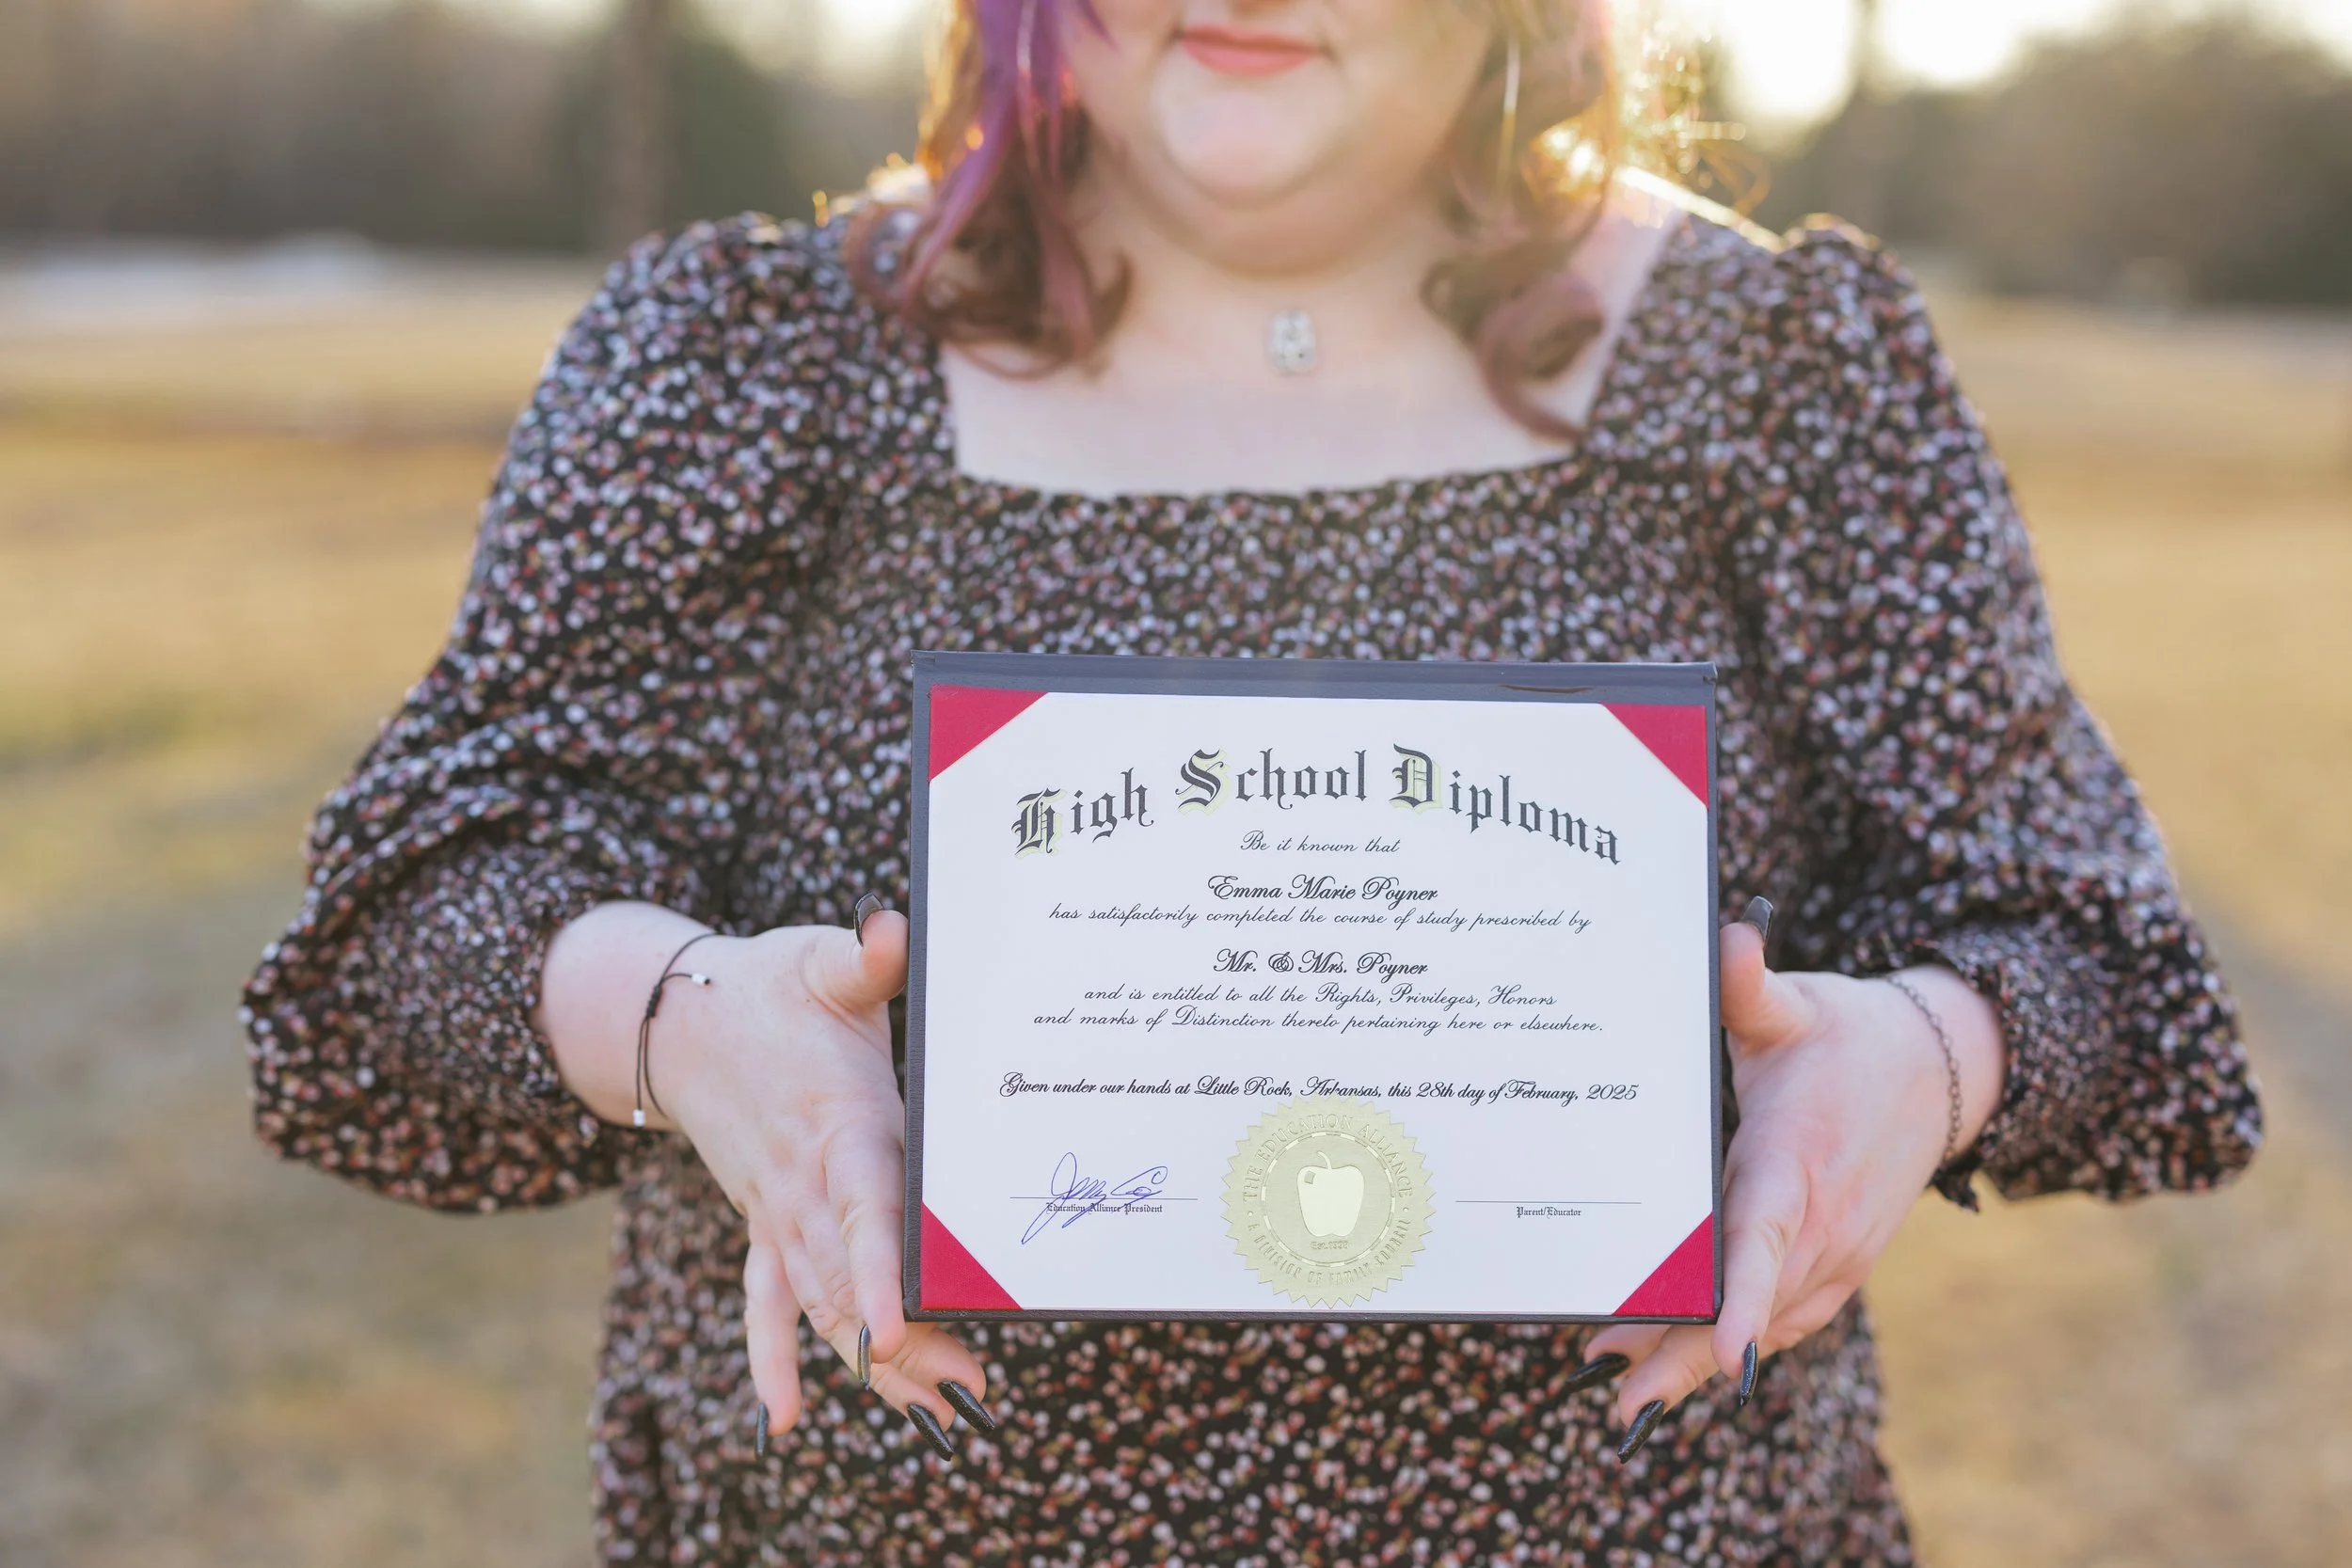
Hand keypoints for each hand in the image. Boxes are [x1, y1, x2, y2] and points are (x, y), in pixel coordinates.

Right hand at [656, 913, 990, 1456]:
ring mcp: (777, 1210)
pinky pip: (766, 1302)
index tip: (898, 1326)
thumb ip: (863, 955)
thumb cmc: (769, 985)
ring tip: (938, 1413)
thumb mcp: (817, 958)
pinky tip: (789, 1420)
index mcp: (835, 1121)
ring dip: (873, 1362)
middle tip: (966, 1390)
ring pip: (819, 1302)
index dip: (877, 1267)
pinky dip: (774, 1359)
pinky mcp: (764, 1223)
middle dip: (905, 1340)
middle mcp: (802, 1181)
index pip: (861, 1204)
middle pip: (850, 1275)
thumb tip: (892, 931)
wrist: (676, 1019)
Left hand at [1582, 916, 2002, 1452]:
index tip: (1723, 1351)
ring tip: (1622, 1403)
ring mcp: (1835, 1255)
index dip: (1742, 1296)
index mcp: (1799, 1159)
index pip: (1765, 1235)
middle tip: (1615, 1404)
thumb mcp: (1800, 1002)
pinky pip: (1780, 1323)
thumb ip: (1751, 982)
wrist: (1938, 1072)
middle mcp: (1823, 1223)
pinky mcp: (1836, 1269)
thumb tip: (1730, 936)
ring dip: (1694, 1367)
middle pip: (1747, 1304)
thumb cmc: (1849, 1035)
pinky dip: (1730, 1353)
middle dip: (1683, 1356)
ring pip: (1761, 1326)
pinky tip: (1670, 1378)